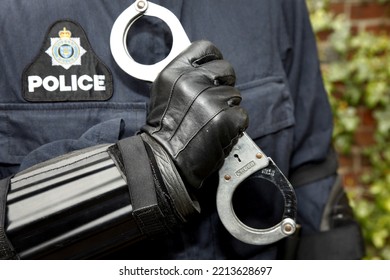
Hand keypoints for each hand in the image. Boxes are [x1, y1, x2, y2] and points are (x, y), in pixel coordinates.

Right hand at [142, 40, 247, 188]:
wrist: (164, 159)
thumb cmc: (164, 129)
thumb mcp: (164, 91)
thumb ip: (185, 75)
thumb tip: (208, 68)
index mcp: (176, 72)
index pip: (206, 49)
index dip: (215, 59)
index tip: (216, 70)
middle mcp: (193, 82)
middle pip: (227, 70)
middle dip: (225, 86)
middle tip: (214, 103)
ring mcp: (210, 100)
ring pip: (235, 95)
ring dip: (228, 109)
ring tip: (210, 123)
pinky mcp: (225, 120)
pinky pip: (242, 115)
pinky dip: (234, 126)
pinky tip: (218, 133)